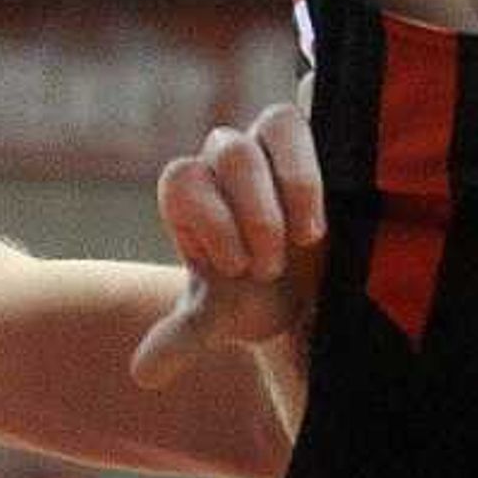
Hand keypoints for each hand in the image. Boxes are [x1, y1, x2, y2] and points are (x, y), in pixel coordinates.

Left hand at [130, 100, 326, 388]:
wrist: (317, 294)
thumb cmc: (261, 300)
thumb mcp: (225, 320)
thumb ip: (186, 336)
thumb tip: (143, 373)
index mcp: (192, 195)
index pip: (182, 179)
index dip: (211, 221)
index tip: (239, 269)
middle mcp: (227, 160)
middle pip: (227, 150)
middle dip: (254, 212)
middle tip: (272, 265)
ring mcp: (275, 143)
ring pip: (274, 123)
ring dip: (295, 181)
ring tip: (310, 237)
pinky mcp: (322, 137)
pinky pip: (314, 103)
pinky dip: (318, 127)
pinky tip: (333, 183)